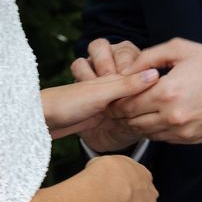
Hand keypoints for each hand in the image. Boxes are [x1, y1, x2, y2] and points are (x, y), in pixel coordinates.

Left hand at [40, 67, 158, 139]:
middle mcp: (108, 84)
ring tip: (138, 119)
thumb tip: (155, 74)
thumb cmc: (66, 102)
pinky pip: (117, 114)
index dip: (152, 83)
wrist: (39, 120)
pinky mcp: (97, 114)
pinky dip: (123, 119)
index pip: (140, 74)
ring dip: (132, 110)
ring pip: (126, 102)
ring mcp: (103, 99)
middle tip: (147, 110)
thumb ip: (128, 83)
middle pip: (134, 87)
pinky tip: (129, 127)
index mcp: (111, 74)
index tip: (162, 94)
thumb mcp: (102, 91)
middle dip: (141, 97)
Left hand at [112, 38, 201, 143]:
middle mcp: (173, 116)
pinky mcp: (192, 140)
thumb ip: (149, 57)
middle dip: (121, 113)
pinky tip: (154, 117)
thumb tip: (128, 69)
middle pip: (132, 121)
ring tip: (133, 111)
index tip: (112, 95)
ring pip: (146, 133)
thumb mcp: (181, 49)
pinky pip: (163, 139)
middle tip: (117, 105)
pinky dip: (154, 130)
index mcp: (167, 92)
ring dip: (137, 123)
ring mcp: (183, 131)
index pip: (127, 103)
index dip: (115, 100)